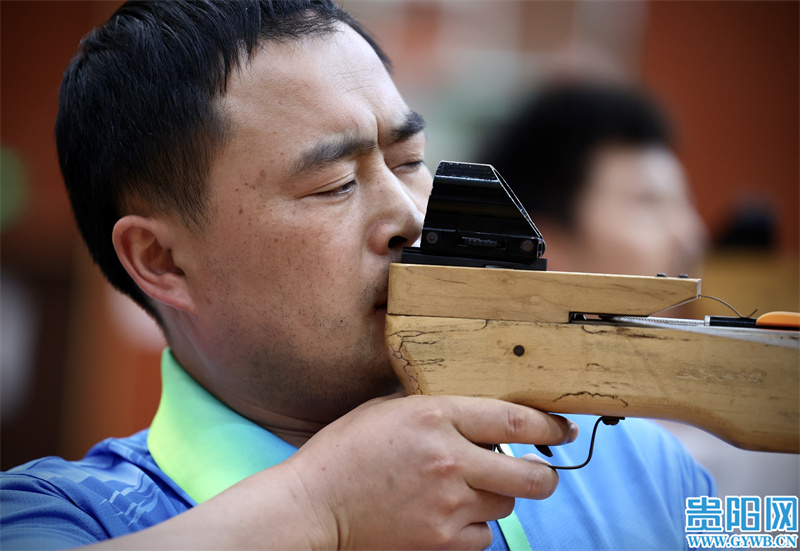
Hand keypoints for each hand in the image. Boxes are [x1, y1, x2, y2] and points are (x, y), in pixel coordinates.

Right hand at [95, 395, 574, 549]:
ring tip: (463, 491)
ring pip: (507, 506)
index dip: (550, 426)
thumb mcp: (389, 409)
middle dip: (544, 474)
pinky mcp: (442, 542)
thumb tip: (482, 413)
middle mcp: (449, 460)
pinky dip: (474, 527)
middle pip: (534, 476)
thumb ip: (437, 408)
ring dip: (496, 498)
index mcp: (435, 417)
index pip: (515, 420)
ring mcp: (448, 505)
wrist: (314, 507)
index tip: (562, 428)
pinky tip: (447, 515)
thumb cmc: (346, 452)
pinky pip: (484, 537)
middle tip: (536, 471)